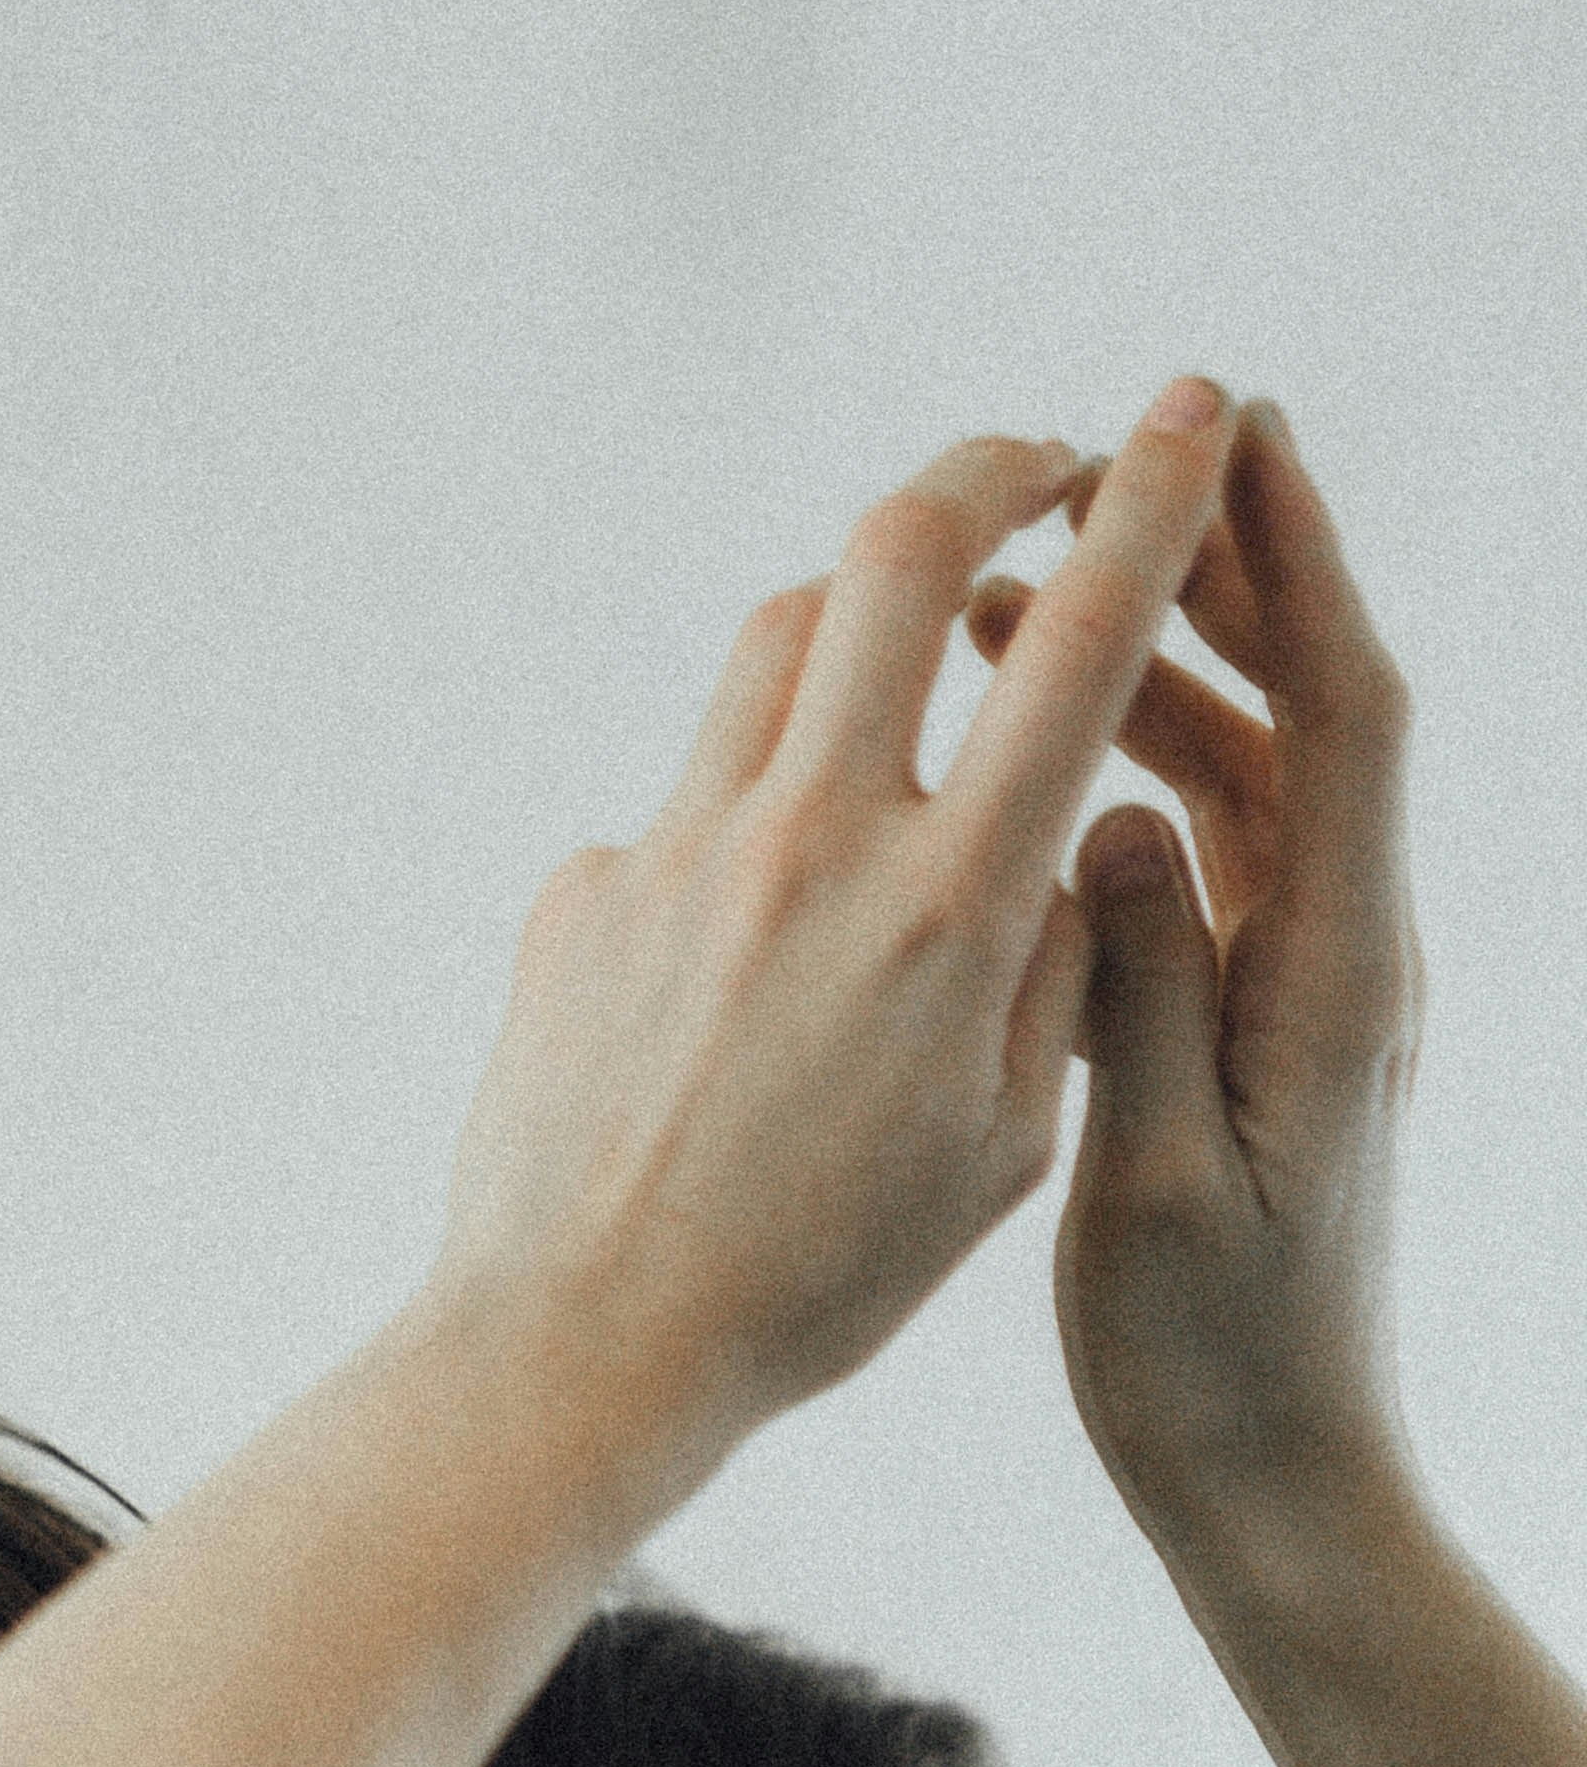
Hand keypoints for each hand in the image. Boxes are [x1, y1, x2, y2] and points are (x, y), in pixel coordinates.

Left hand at [430, 387, 1241, 1514]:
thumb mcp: (996, 1150)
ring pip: (778, 642)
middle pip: (897, 551)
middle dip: (985, 472)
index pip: (1079, 641)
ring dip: (857, 617)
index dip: (1149, 498)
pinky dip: (739, 830)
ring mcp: (680, 856)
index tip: (1182, 414)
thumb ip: (1050, 976)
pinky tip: (732, 960)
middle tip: (1032, 475)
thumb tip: (1053, 851)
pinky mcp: (583, 897)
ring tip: (899, 668)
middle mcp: (811, 845)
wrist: (583, 1352)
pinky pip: (683, 810)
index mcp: (949, 910)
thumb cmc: (811, 1281)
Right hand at [966, 404, 1421, 1539]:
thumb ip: (1141, 994)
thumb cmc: (1210, 1364)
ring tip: (1026, 597)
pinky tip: (1042, 760)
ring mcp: (1306, 990)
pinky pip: (1209, 860)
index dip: (1293, 565)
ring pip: (1248, 778)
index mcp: (1338, 978)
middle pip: (1308, 711)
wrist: (1272, 1481)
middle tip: (1133, 455)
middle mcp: (1344, 958)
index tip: (1230, 441)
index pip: (1342, 715)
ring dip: (1154, 677)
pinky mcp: (1257, 1030)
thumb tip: (1117, 822)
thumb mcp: (1152, 1187)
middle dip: (1228, 575)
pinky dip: (1133, 780)